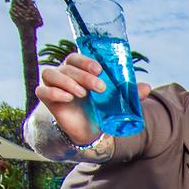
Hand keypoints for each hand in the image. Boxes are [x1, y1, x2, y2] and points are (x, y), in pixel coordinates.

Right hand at [35, 52, 151, 143]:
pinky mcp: (47, 98)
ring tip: (83, 94)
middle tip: (100, 88)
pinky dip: (53, 92)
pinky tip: (67, 97)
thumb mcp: (117, 101)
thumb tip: (146, 87)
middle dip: (84, 75)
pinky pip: (42, 90)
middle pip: (67, 66)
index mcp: (79, 70)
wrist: (90, 130)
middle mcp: (63, 73)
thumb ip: (130, 94)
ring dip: (68, 81)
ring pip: (51, 74)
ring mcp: (53, 85)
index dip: (85, 61)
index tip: (100, 69)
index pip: (76, 57)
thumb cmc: (101, 109)